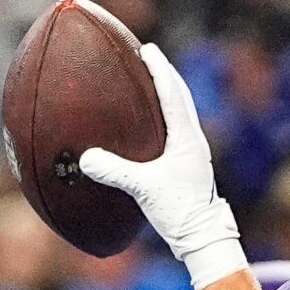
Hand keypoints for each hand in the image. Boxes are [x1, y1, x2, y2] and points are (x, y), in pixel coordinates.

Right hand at [78, 44, 244, 289]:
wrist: (203, 239)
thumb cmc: (179, 213)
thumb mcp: (144, 189)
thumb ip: (115, 172)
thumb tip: (86, 159)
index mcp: (187, 139)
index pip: (172, 94)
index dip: (159, 70)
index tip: (148, 50)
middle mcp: (194, 141)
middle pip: (181, 97)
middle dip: (165, 75)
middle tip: (149, 58)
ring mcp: (194, 154)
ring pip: (181, 113)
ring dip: (167, 94)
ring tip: (150, 84)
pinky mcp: (189, 166)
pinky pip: (177, 131)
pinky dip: (165, 117)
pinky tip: (151, 125)